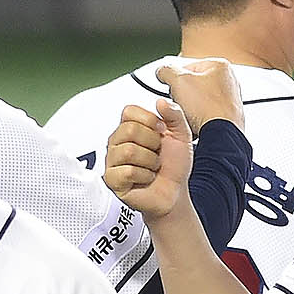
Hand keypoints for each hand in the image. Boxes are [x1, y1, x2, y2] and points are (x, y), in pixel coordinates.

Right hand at [104, 101, 193, 220]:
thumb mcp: (181, 136)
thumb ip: (174, 115)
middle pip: (129, 130)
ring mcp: (113, 160)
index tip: (161, 133)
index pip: (129, 111)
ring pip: (129, 151)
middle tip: (157, 154)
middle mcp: (118, 142)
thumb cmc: (174, 166)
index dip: (151, 122)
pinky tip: (145, 178)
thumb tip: (161, 101)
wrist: (175, 192)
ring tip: (152, 167)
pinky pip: (128, 171)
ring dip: (150, 162)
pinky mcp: (112, 179)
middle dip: (152, 144)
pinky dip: (145, 176)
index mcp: (131, 128)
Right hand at [157, 60, 244, 133]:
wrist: (221, 135)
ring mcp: (231, 99)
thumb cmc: (208, 107)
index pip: (186, 66)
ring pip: (198, 100)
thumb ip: (166, 70)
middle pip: (193, 84)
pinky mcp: (229, 116)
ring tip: (190, 113)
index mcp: (220, 66)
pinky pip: (206, 113)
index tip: (172, 86)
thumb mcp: (178, 80)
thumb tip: (162, 71)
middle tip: (181, 101)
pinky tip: (197, 122)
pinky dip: (199, 117)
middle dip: (183, 94)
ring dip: (189, 107)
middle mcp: (229, 81)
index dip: (175, 78)